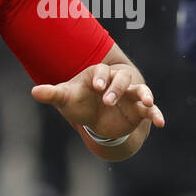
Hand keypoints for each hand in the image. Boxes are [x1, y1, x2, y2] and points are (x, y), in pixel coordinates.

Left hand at [31, 61, 164, 141]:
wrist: (96, 117)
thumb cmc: (79, 101)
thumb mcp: (66, 98)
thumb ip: (52, 94)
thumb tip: (34, 92)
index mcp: (99, 75)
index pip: (101, 72)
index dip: (100, 78)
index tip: (96, 87)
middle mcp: (117, 82)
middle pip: (122, 80)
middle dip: (117, 88)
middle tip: (108, 100)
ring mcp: (130, 95)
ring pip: (140, 90)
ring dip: (144, 95)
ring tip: (147, 101)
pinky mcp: (139, 110)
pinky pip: (150, 110)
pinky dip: (156, 114)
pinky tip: (161, 123)